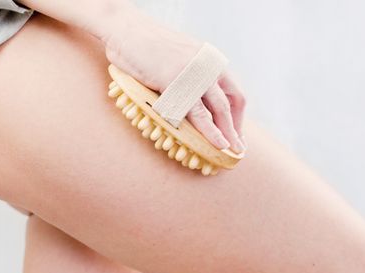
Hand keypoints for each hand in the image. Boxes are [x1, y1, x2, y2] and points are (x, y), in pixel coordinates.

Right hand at [100, 7, 246, 152]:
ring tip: (229, 150)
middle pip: (230, 103)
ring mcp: (193, 73)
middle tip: (238, 149)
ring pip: (218, 110)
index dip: (237, 116)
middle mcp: (208, 65)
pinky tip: (212, 143)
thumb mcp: (179, 57)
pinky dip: (207, 132)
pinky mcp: (176, 82)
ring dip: (226, 133)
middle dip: (235, 128)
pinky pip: (195, 113)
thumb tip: (194, 98)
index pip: (233, 92)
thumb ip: (191, 74)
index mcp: (211, 60)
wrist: (126, 30)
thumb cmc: (146, 46)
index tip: (235, 133)